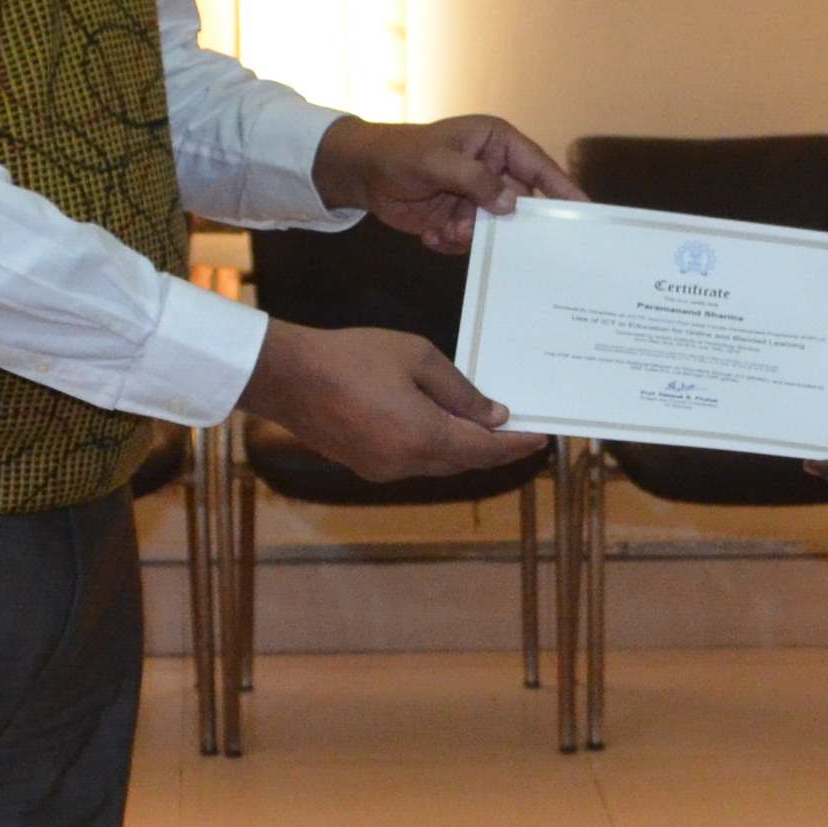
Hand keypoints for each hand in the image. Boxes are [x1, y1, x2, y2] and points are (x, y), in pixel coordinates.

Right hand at [239, 319, 544, 482]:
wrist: (287, 376)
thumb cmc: (352, 356)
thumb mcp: (417, 358)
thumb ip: (460, 390)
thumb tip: (493, 415)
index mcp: (425, 437)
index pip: (485, 450)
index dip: (516, 446)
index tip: (541, 439)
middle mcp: (407, 464)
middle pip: (464, 462)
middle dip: (491, 447)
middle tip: (516, 429)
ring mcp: (383, 470)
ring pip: (437, 463)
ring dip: (461, 446)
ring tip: (481, 423)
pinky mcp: (364, 466)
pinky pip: (411, 460)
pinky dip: (432, 446)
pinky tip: (438, 424)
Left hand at [313, 115, 580, 253]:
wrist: (363, 175)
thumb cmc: (401, 154)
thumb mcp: (437, 161)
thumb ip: (475, 180)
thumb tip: (510, 203)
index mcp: (497, 143)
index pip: (539, 166)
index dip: (564, 189)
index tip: (586, 211)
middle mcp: (494, 170)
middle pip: (518, 205)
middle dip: (501, 223)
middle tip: (484, 229)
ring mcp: (478, 198)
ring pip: (494, 230)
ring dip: (469, 235)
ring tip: (444, 228)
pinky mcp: (461, 220)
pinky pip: (472, 243)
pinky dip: (451, 242)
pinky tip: (429, 232)